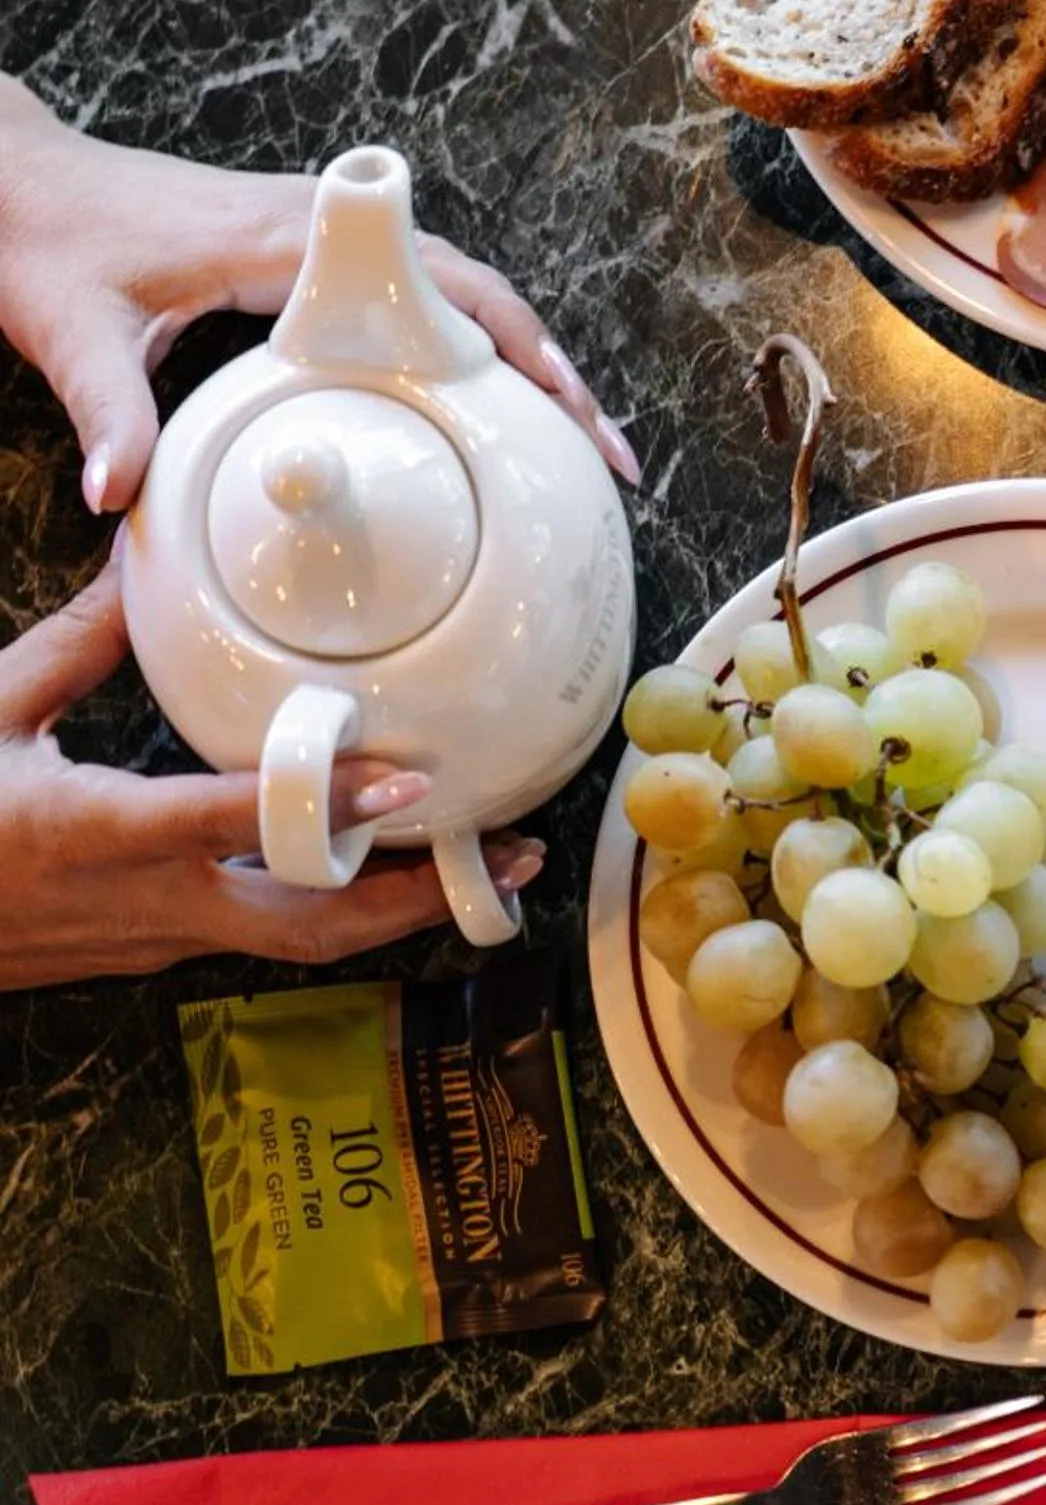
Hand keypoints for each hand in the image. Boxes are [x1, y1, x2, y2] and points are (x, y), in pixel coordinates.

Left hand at [0, 73, 640, 511]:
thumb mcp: (68, 328)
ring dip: (525, 363)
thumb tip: (121, 501)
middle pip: (481, 294)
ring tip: (575, 443)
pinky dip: (475, 352)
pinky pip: (420, 301)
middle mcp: (318, 230)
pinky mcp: (307, 260)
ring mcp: (320, 241)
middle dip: (555, 373)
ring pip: (461, 295)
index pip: (439, 283)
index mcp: (282, 239)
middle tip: (607, 456)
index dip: (515, 346)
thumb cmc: (43, 238)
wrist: (13, 176)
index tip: (568, 408)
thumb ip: (104, 414)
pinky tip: (491, 411)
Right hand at [0, 563, 545, 988]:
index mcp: (94, 835)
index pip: (233, 824)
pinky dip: (337, 911)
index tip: (412, 784)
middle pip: (307, 925)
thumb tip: (138, 553)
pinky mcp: (155, 951)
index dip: (325, 806)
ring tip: (486, 870)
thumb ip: (77, 641)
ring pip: (297, 941)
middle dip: (415, 899)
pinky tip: (392, 872)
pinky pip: (264, 936)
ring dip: (394, 911)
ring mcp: (154, 941)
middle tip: (509, 859)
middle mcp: (143, 906)